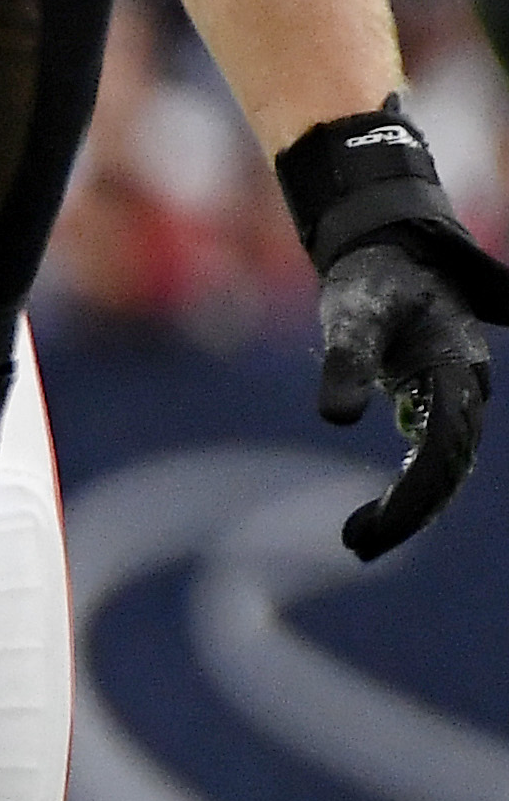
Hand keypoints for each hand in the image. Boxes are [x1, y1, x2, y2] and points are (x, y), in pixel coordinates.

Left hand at [316, 238, 493, 558]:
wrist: (392, 255)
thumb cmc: (372, 281)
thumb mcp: (351, 316)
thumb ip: (345, 362)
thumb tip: (337, 419)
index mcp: (452, 365)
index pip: (443, 445)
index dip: (412, 493)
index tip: (368, 530)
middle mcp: (465, 386)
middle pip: (450, 464)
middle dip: (410, 511)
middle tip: (356, 545)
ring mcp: (455, 396)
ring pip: (448, 464)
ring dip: (411, 507)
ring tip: (357, 539)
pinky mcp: (438, 402)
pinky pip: (435, 455)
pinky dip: (410, 489)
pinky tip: (370, 518)